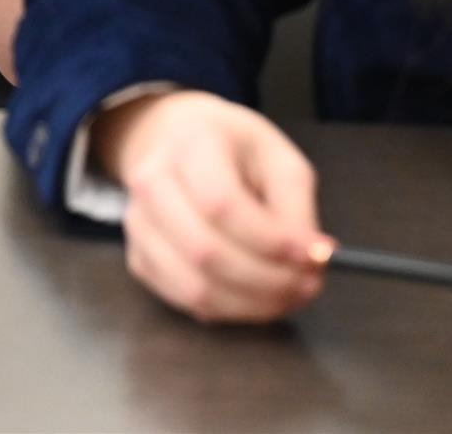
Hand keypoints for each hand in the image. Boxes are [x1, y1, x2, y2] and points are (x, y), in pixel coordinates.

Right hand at [94, 89, 329, 323]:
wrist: (176, 143)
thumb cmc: (234, 150)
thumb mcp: (278, 159)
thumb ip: (297, 208)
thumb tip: (313, 258)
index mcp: (189, 144)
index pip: (221, 204)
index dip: (269, 240)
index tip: (312, 255)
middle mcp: (151, 183)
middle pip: (205, 252)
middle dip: (267, 281)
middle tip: (309, 285)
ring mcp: (138, 224)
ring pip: (194, 287)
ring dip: (251, 304)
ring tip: (289, 295)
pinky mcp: (139, 259)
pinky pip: (186, 301)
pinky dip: (230, 310)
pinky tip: (257, 296)